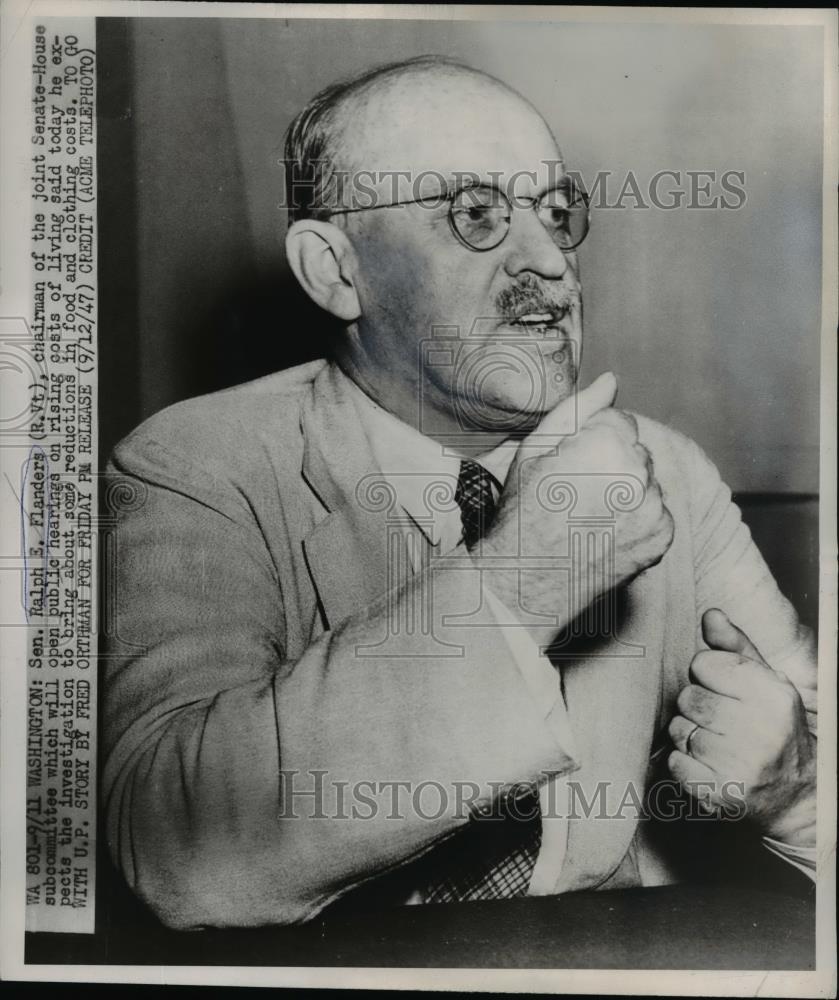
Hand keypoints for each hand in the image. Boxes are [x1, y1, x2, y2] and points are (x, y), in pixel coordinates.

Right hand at [481, 372, 673, 642]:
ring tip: (590, 515)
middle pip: (637, 450)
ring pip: (648, 482)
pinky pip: (659, 512)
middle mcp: (639, 471)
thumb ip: (579, 408)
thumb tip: (612, 380)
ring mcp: (655, 507)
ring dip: (628, 491)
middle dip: (614, 463)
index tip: (570, 468)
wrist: (528, 578)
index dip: (591, 441)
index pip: (619, 421)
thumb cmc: (525, 510)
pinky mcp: (663, 537)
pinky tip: (606, 532)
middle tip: (577, 493)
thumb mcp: (538, 448)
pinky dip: (639, 520)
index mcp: (609, 441)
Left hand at [668, 608, 815, 844]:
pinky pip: (675, 762)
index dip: (708, 675)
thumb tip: (710, 615)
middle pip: (688, 697)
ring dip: (690, 735)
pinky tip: (709, 765)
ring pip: (678, 729)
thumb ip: (737, 648)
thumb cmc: (776, 728)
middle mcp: (758, 730)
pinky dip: (684, 763)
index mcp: (772, 696)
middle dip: (697, 706)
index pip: (704, 664)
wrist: (799, 795)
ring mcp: (738, 765)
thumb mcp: (768, 683)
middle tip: (720, 720)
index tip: (724, 689)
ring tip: (717, 743)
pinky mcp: (719, 794)